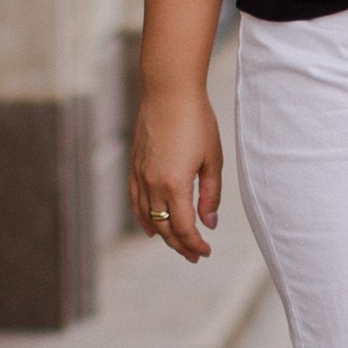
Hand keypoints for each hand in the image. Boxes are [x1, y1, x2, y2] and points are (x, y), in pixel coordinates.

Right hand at [129, 86, 221, 262]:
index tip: (206, 251)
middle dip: (180, 245)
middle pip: (164, 227)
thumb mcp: (212, 160)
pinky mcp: (135, 166)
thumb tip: (209, 223)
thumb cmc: (197, 121)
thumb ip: (210, 194)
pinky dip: (143, 217)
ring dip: (163, 235)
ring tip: (177, 245)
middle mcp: (153, 183)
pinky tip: (151, 227)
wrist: (169, 91)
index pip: (183, 227)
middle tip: (195, 255)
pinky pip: (136, 201)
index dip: (195, 244)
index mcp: (175, 184)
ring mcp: (140, 175)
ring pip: (148, 216)